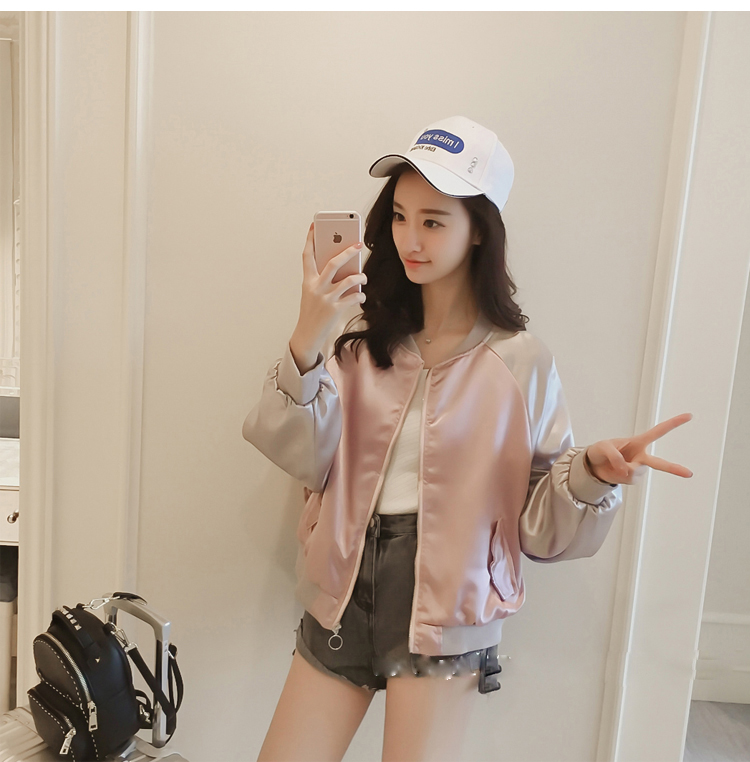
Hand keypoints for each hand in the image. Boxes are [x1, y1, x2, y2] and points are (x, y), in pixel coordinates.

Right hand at [290, 223, 367, 370]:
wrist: (307, 334)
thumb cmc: (312, 311)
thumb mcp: (312, 293)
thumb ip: (322, 279)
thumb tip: (343, 266)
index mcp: (308, 281)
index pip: (307, 256)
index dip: (310, 240)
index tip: (314, 226)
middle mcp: (316, 288)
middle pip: (333, 263)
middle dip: (347, 252)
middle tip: (358, 244)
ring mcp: (326, 299)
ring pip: (349, 280)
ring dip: (360, 276)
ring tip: (363, 276)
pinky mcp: (335, 310)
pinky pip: (354, 296)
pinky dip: (360, 295)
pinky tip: (361, 296)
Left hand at [585, 412, 693, 484]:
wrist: (594, 465)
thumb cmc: (600, 450)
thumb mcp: (603, 447)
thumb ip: (614, 456)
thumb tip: (626, 470)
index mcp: (638, 442)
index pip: (658, 431)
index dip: (674, 423)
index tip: (689, 416)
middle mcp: (641, 456)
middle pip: (660, 463)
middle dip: (674, 469)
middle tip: (689, 474)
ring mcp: (638, 468)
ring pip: (635, 472)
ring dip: (623, 469)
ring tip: (615, 464)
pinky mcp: (632, 478)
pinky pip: (629, 479)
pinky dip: (619, 476)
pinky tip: (616, 472)